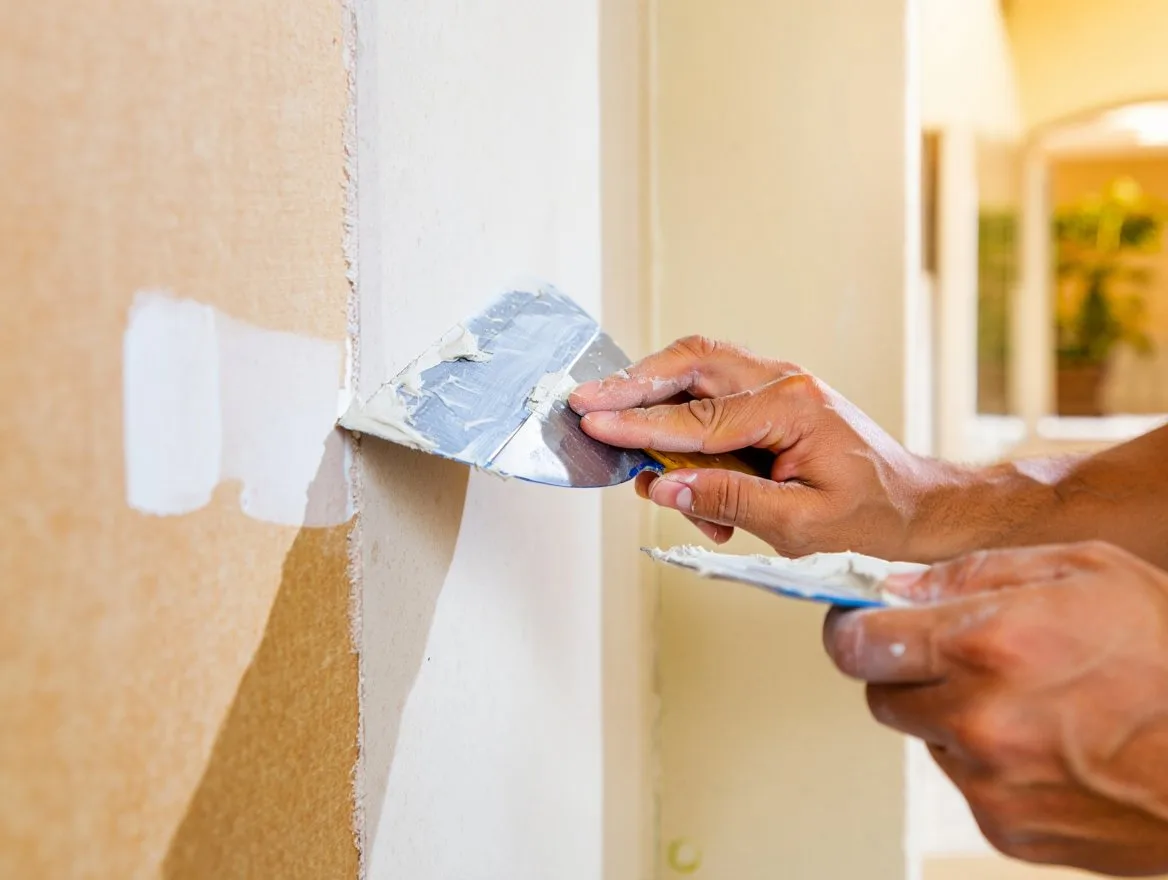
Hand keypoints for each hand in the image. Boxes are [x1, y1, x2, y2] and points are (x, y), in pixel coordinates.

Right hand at [570, 336, 939, 558]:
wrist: (918, 505)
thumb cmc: (871, 515)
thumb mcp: (799, 523)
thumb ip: (726, 501)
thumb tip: (662, 486)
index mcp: (791, 406)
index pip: (697, 417)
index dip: (639, 424)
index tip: (593, 422)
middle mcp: (782, 381)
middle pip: (691, 361)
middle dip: (634, 382)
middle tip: (589, 402)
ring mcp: (778, 384)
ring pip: (697, 370)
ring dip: (657, 400)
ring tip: (633, 447)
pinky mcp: (773, 398)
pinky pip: (713, 397)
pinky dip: (684, 423)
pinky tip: (683, 474)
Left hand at [824, 542, 1167, 875]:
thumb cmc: (1166, 649)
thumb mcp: (1081, 569)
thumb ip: (974, 572)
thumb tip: (898, 588)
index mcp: (984, 643)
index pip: (856, 643)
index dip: (850, 628)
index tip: (857, 621)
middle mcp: (975, 719)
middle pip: (879, 693)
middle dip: (904, 669)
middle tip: (957, 653)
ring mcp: (988, 782)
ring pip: (924, 736)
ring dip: (949, 714)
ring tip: (1026, 697)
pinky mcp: (1006, 828)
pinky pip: (964, 781)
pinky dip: (986, 760)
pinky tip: (1046, 740)